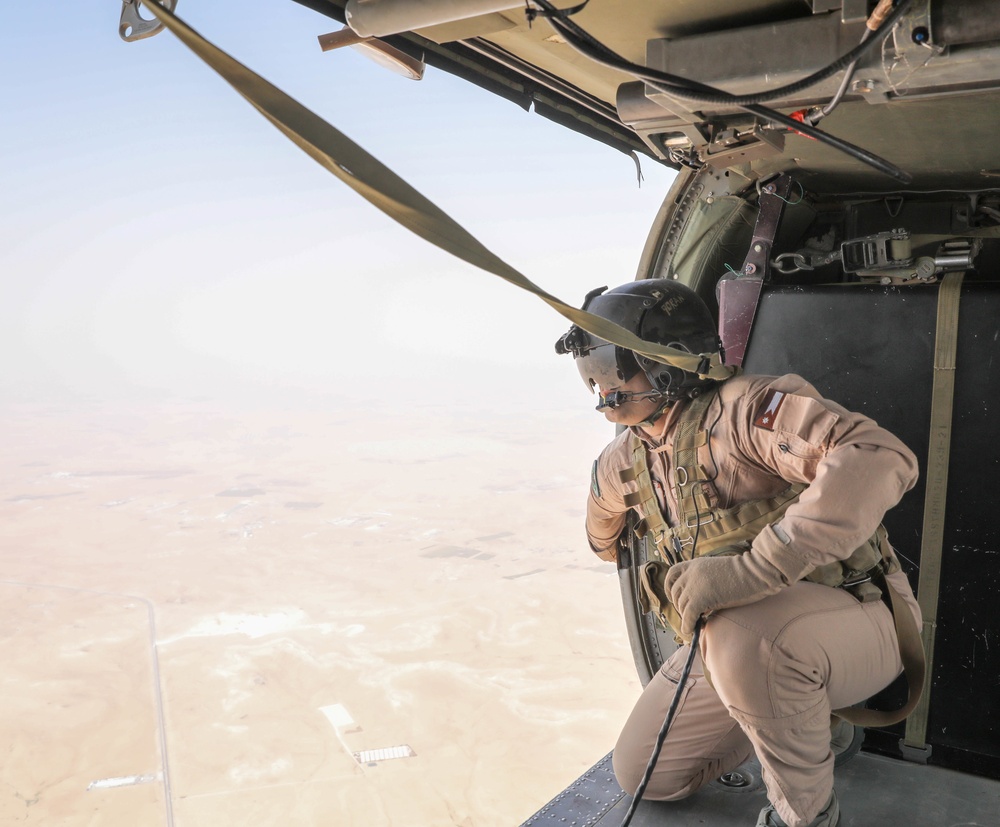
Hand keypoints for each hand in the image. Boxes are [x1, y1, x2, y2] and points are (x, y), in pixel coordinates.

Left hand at [663, 552, 787, 638]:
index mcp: (694, 564)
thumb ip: (705, 580)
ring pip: (681, 606)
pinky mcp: (700, 598)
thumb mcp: (717, 571)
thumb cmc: (744, 573)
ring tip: (694, 624)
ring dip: (686, 617)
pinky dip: (687, 625)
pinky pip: (688, 616)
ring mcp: (694, 585)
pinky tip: (691, 631)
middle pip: (676, 594)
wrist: (755, 572)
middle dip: (680, 606)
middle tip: (691, 615)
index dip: (671, 588)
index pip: (672, 575)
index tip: (675, 598)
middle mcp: (690, 573)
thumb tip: (700, 600)